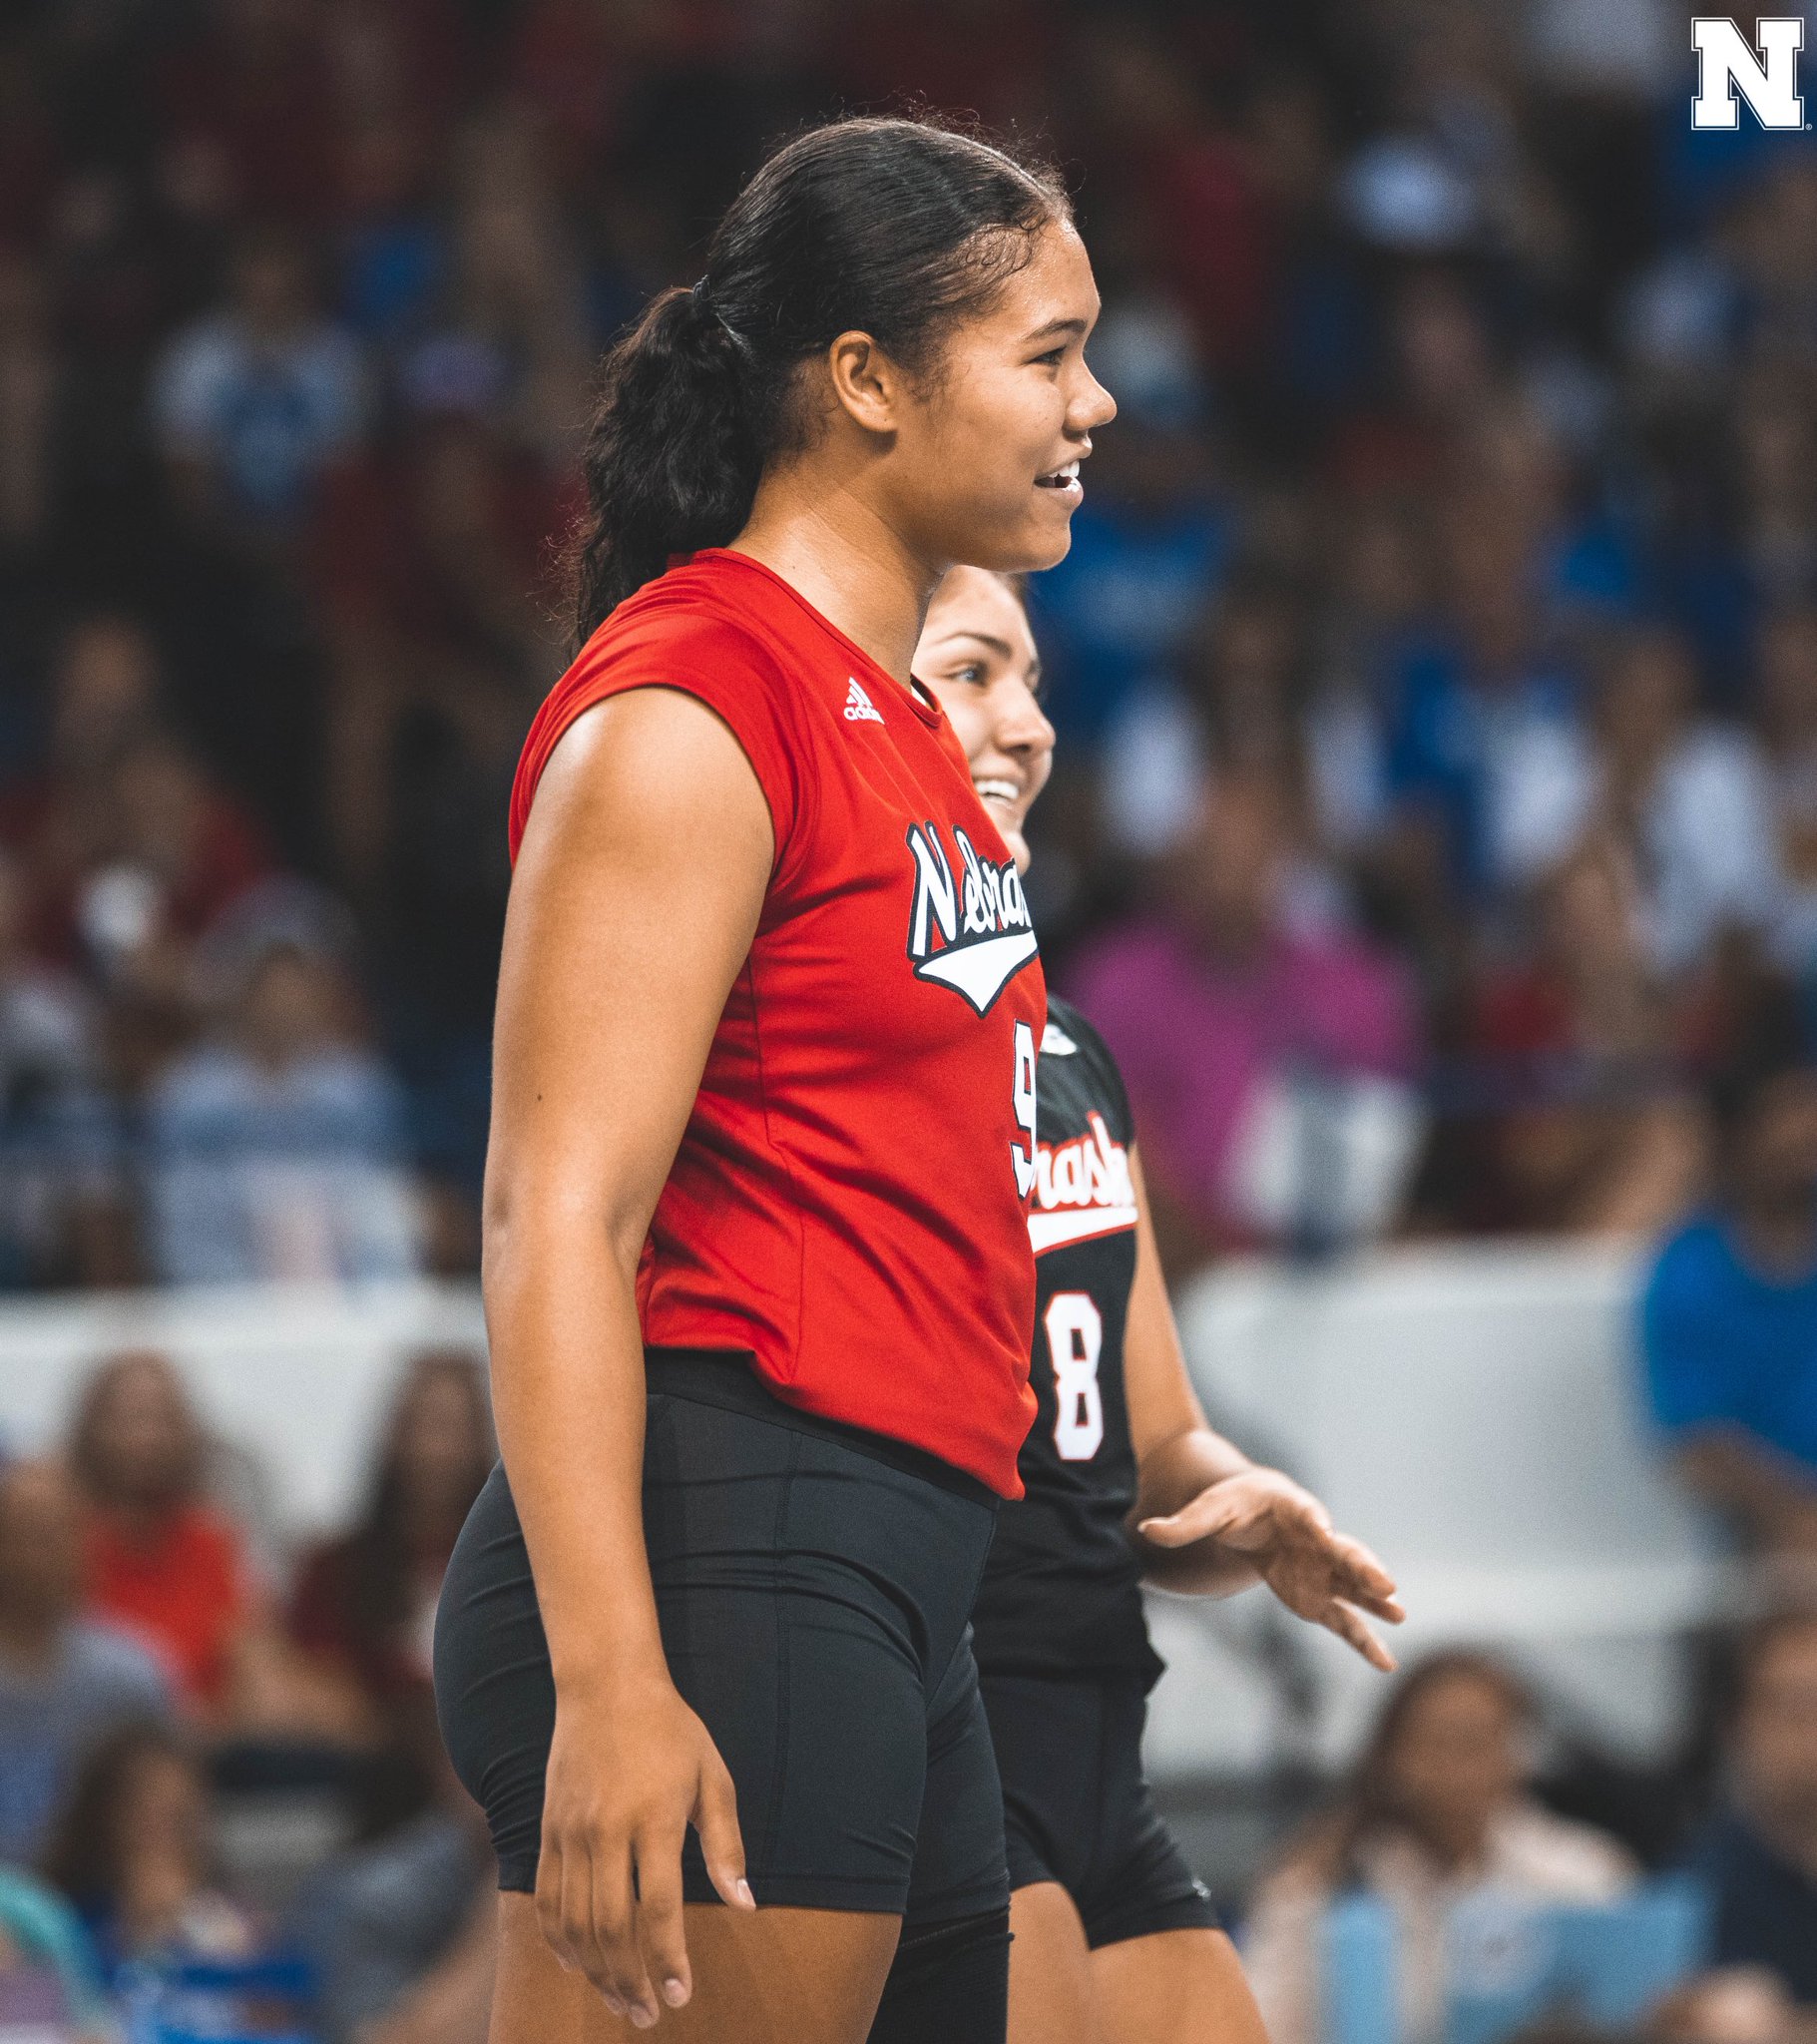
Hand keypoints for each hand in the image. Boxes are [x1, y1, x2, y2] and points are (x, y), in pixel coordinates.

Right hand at [536, 1671, 753, 2025]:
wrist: (605, 1685)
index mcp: (654, 1817)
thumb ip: (726, 1844)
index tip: (681, 1996)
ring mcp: (571, 1832)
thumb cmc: (671, 1731)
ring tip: (620, 2001)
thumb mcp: (712, 1777)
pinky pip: (547, 1899)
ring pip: (575, 1922)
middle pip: (611, 1926)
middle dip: (631, 1980)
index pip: (659, 1907)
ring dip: (596, 1972)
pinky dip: (559, 1940)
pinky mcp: (548, 1830)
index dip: (669, 1959)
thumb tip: (745, 1904)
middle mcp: (607, 1830)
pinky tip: (577, 1965)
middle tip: (649, 2015)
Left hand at [1139, 1469, 1404, 1670]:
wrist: (1257, 1512)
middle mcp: (1317, 1538)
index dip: (1315, 1522)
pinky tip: (1384, 1663)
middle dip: (1363, 1566)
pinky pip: (1344, 1620)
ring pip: (1353, 1586)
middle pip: (1344, 1551)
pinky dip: (1362, 1639)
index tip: (1325, 1529)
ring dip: (1374, 1601)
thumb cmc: (1233, 1503)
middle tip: (1385, 1582)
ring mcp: (1323, 1569)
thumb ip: (1183, 1523)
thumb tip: (1148, 1530)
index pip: (1307, 1513)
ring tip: (1398, 1616)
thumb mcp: (1207, 1508)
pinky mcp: (1320, 1596)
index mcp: (1291, 1507)